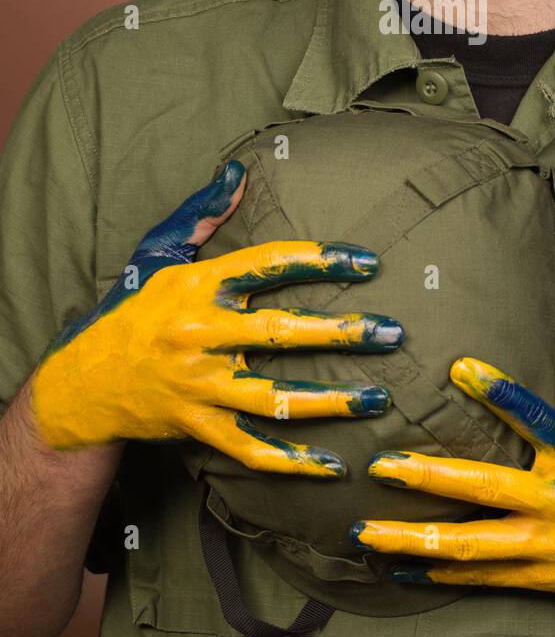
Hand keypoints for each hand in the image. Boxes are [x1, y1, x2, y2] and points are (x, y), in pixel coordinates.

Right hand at [30, 160, 403, 474]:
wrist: (81, 382)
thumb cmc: (130, 309)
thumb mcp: (159, 251)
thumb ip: (203, 212)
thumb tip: (240, 171)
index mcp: (196, 286)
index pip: (268, 265)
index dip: (320, 261)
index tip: (365, 262)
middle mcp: (198, 335)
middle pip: (279, 332)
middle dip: (340, 333)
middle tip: (390, 332)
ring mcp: (198, 386)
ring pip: (272, 398)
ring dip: (329, 401)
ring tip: (377, 399)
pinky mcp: (197, 427)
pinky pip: (250, 448)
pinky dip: (291, 461)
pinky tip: (333, 465)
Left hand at [352, 317, 554, 627]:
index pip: (536, 417)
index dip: (499, 391)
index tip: (458, 367)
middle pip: (484, 487)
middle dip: (428, 476)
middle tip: (381, 465)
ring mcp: (550, 546)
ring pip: (471, 545)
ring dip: (415, 536)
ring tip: (366, 529)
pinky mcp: (546, 579)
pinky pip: (484, 579)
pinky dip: (439, 574)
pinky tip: (401, 568)